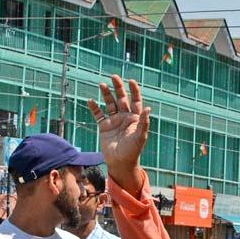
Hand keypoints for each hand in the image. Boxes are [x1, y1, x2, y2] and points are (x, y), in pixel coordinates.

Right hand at [86, 75, 150, 193]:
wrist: (120, 162)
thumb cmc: (133, 150)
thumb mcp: (140, 136)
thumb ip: (144, 122)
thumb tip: (149, 108)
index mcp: (135, 118)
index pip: (135, 101)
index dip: (134, 90)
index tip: (131, 81)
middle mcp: (124, 117)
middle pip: (121, 98)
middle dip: (118, 88)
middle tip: (114, 77)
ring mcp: (114, 121)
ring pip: (109, 104)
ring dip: (106, 94)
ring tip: (102, 84)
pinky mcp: (104, 127)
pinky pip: (98, 115)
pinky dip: (94, 108)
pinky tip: (90, 100)